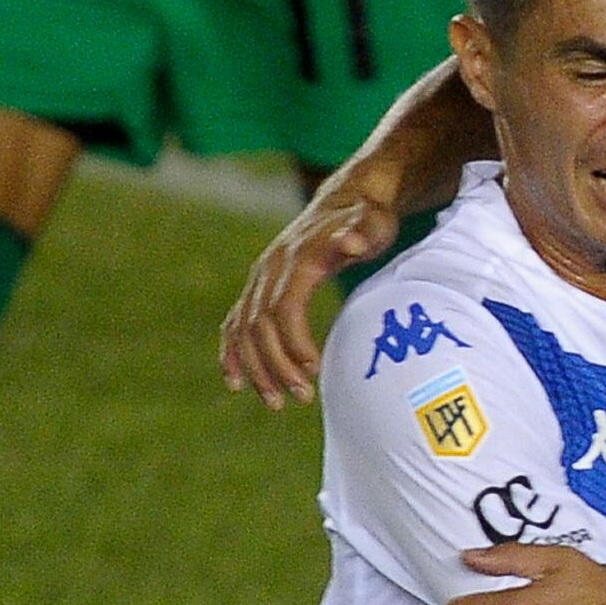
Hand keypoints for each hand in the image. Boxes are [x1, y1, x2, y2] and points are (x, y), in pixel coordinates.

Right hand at [220, 187, 401, 405]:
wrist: (349, 201)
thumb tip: (353, 240)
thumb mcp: (373, 223)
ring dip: (256, 369)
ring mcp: (260, 279)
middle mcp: (269, 269)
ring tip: (278, 403)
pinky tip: (236, 384)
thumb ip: (362, 232)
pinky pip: (235, 324)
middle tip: (303, 398)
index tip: (314, 370)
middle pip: (260, 326)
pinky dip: (232, 353)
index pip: (284, 309)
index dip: (294, 342)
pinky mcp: (259, 288)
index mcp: (295, 260)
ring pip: (244, 330)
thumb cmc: (367, 218)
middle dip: (276, 365)